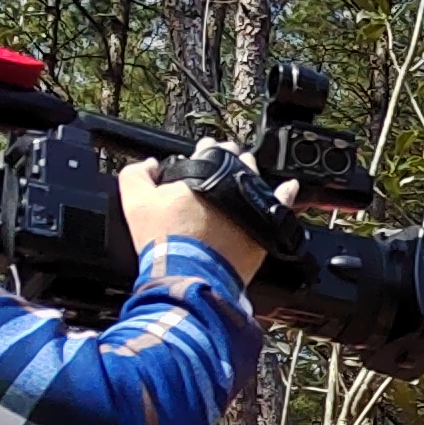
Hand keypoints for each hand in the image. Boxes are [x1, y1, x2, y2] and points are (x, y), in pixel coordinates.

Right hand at [118, 156, 283, 285]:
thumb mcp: (135, 202)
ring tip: (244, 173)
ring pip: (256, 180)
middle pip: (235, 162)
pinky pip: (282, 205)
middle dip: (230, 158)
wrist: (190, 274)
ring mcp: (251, 205)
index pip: (207, 150)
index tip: (202, 153)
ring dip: (251, 173)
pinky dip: (286, 194)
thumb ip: (136, 175)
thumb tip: (148, 164)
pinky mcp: (265, 228)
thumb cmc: (165, 240)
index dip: (204, 150)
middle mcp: (232, 184)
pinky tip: (289, 187)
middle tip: (224, 163)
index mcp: (202, 171)